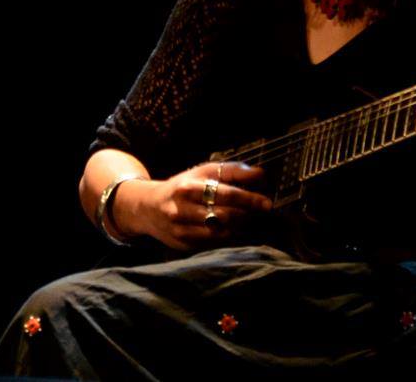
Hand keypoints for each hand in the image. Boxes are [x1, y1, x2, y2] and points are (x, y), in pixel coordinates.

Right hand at [119, 160, 272, 250]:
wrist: (149, 207)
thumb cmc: (185, 186)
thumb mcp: (204, 171)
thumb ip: (232, 171)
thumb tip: (260, 174)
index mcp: (189, 187)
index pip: (225, 193)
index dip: (249, 198)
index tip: (267, 202)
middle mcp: (182, 209)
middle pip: (223, 215)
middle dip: (248, 213)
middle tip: (264, 211)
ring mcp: (181, 229)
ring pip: (220, 232)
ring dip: (241, 226)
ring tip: (252, 219)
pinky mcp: (182, 244)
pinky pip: (213, 243)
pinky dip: (229, 236)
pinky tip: (237, 229)